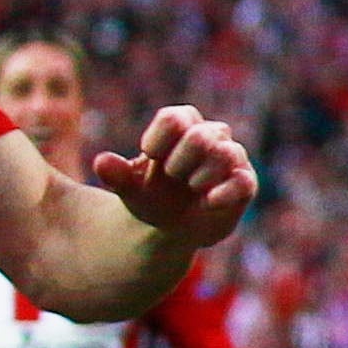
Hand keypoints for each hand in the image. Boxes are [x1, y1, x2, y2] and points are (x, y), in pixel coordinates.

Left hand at [96, 104, 257, 246]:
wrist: (173, 228)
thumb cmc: (152, 196)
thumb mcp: (129, 188)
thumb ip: (116, 175)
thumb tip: (101, 162)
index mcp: (182, 124)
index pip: (174, 119)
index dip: (158, 141)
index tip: (148, 158)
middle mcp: (211, 134)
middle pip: (199, 137)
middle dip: (178, 163)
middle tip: (172, 177)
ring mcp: (232, 158)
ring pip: (224, 154)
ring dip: (199, 177)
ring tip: (191, 188)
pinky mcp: (245, 183)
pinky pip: (243, 182)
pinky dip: (223, 193)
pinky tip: (207, 202)